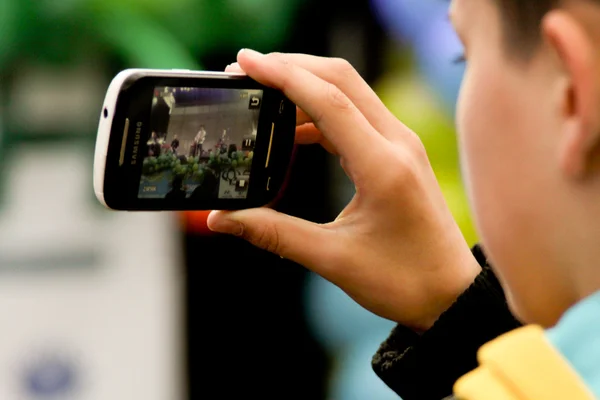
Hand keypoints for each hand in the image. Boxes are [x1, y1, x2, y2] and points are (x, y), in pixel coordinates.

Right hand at [208, 49, 480, 330]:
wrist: (450, 292)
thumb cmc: (402, 280)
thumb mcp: (332, 258)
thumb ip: (273, 233)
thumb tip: (222, 219)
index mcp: (383, 165)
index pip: (328, 100)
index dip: (283, 75)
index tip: (244, 62)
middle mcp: (397, 143)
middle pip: (340, 79)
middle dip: (291, 67)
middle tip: (247, 71)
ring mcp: (401, 144)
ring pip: (349, 92)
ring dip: (306, 86)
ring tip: (263, 97)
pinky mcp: (398, 152)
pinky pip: (355, 115)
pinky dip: (321, 111)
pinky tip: (294, 130)